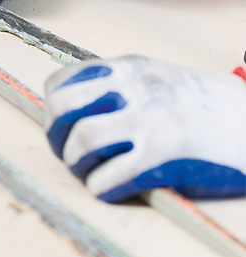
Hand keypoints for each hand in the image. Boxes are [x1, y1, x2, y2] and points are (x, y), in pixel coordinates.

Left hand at [44, 55, 245, 201]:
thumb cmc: (204, 106)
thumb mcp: (157, 78)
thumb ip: (119, 86)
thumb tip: (72, 108)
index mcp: (130, 69)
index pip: (64, 82)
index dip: (52, 109)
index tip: (61, 125)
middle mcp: (135, 90)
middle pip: (64, 108)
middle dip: (56, 136)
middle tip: (68, 152)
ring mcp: (149, 122)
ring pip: (82, 142)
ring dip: (76, 164)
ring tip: (90, 171)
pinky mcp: (164, 158)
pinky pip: (110, 178)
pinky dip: (101, 187)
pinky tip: (110, 187)